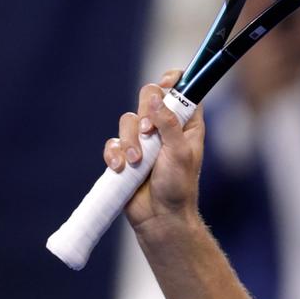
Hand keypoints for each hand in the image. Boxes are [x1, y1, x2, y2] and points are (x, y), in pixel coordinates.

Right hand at [103, 69, 205, 230]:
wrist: (160, 217)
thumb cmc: (178, 186)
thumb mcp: (180, 153)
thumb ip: (169, 123)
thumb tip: (157, 94)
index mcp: (186, 124)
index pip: (182, 90)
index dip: (173, 81)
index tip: (165, 83)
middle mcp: (164, 127)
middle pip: (148, 97)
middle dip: (145, 112)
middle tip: (148, 131)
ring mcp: (143, 140)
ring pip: (128, 120)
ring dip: (130, 140)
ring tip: (137, 162)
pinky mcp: (125, 154)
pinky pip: (113, 143)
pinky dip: (114, 153)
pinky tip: (121, 168)